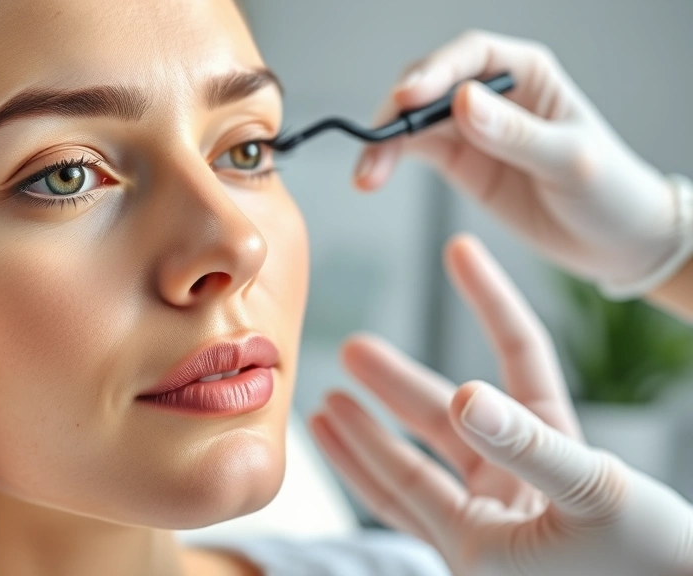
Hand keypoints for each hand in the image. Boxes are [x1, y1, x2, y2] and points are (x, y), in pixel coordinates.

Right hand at [311, 235, 692, 575]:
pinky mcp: (463, 548)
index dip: (488, 298)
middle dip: (396, 379)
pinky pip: (401, 502)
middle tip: (354, 346)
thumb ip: (529, 445)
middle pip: (446, 410)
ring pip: (414, 457)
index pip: (518, 351)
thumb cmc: (651, 561)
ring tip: (328, 394)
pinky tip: (331, 437)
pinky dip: (362, 470)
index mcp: (559, 438)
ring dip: (369, 426)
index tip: (459, 249)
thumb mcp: (595, 492)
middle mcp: (517, 470)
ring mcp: (488, 511)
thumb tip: (464, 395)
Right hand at [355, 30, 685, 296]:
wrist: (614, 242)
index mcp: (528, 76)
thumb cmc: (608, 191)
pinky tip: (372, 177)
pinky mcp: (458, 162)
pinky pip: (412, 151)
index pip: (471, 57)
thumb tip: (464, 103)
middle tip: (377, 141)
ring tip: (367, 174)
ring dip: (383, 142)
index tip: (410, 96)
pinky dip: (386, 161)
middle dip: (398, 111)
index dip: (435, 70)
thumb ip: (516, 133)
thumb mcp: (569, 161)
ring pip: (412, 120)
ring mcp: (471, 129)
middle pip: (429, 86)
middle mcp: (493, 95)